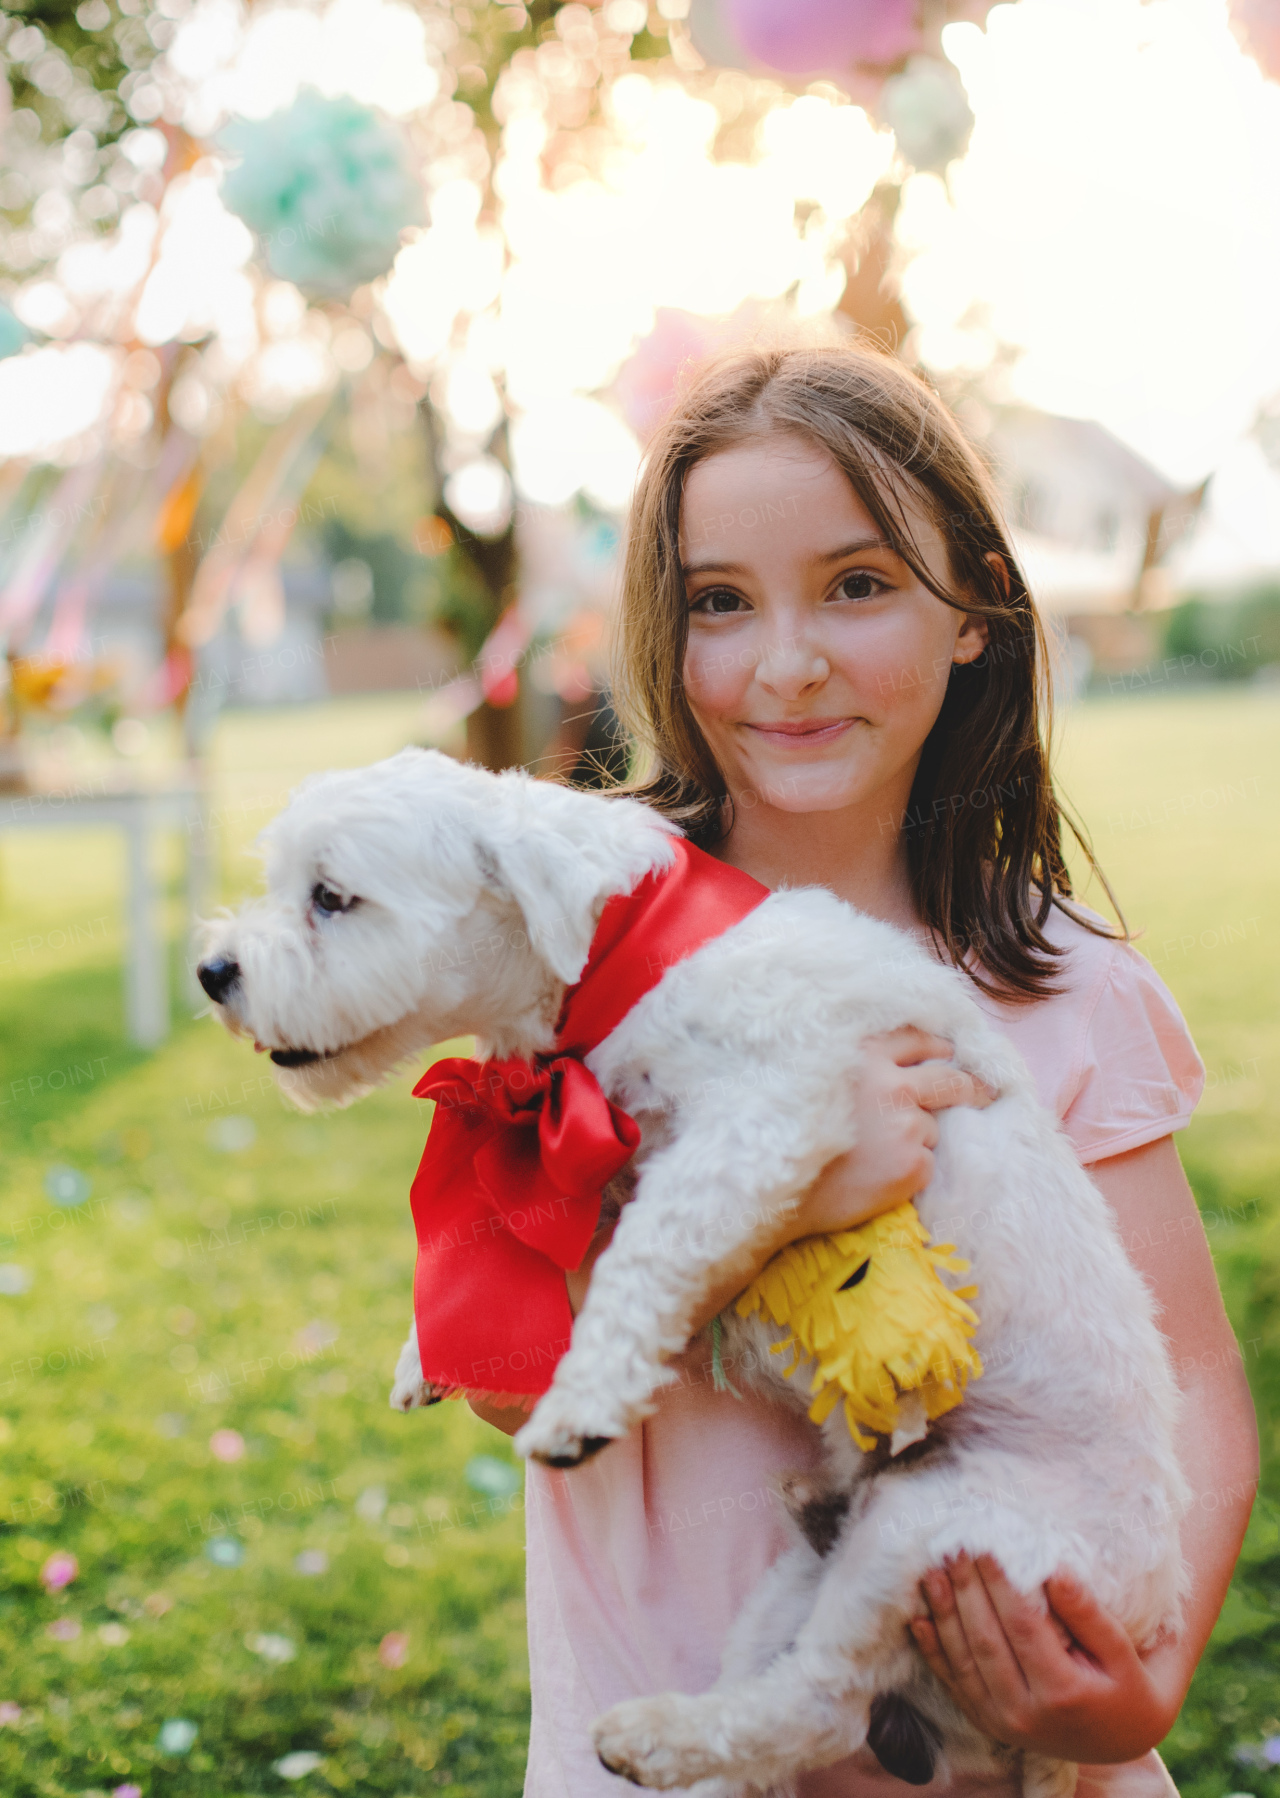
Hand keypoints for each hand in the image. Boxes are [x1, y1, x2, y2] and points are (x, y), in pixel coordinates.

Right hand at [794, 1028, 994, 1238]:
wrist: (781, 1192)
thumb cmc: (794, 1136)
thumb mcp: (821, 1080)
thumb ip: (862, 1067)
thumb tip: (911, 1064)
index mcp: (864, 1056)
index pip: (917, 1040)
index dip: (937, 1047)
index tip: (949, 1052)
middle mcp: (890, 1085)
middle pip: (949, 1079)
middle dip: (971, 1087)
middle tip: (986, 1092)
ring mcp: (905, 1125)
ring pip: (931, 1127)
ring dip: (916, 1139)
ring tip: (875, 1156)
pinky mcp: (913, 1164)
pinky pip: (926, 1162)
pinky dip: (909, 1170)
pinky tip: (877, 1177)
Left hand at [911, 1553, 1178, 1762]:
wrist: (1120, 1742)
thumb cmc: (1128, 1688)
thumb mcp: (1123, 1653)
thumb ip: (1089, 1614)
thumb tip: (1054, 1571)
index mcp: (1064, 1694)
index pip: (1023, 1629)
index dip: (1001, 1586)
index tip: (987, 1546)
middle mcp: (1026, 1715)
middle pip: (986, 1642)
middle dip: (966, 1590)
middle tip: (954, 1547)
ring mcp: (1001, 1723)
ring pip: (963, 1662)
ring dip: (943, 1614)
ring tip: (932, 1572)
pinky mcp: (986, 1722)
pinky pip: (954, 1684)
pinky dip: (933, 1651)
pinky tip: (918, 1619)